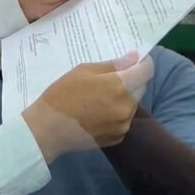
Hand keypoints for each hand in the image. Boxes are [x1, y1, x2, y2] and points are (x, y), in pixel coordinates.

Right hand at [23, 54, 153, 161]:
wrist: (49, 128)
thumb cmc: (63, 93)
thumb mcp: (85, 70)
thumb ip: (113, 65)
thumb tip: (134, 58)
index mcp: (119, 86)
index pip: (146, 71)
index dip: (144, 63)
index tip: (136, 60)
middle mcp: (127, 107)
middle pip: (140, 88)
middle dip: (132, 80)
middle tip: (112, 77)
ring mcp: (124, 124)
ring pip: (132, 104)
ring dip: (124, 97)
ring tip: (101, 96)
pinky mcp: (118, 137)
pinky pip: (124, 119)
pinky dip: (118, 112)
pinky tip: (99, 111)